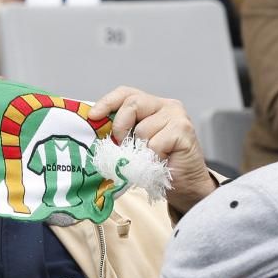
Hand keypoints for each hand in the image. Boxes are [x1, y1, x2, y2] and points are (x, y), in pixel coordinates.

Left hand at [88, 86, 216, 212]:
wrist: (184, 184)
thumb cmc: (156, 165)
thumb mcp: (132, 145)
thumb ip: (120, 133)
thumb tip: (95, 130)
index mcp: (151, 106)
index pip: (126, 93)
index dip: (107, 102)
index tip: (93, 116)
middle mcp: (165, 106)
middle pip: (132, 103)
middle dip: (120, 126)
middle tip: (121, 144)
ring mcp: (177, 116)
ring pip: (143, 128)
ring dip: (141, 149)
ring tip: (151, 157)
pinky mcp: (184, 130)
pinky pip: (155, 143)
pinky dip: (154, 157)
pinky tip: (162, 160)